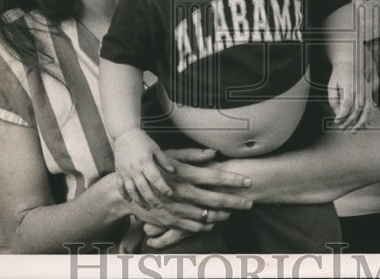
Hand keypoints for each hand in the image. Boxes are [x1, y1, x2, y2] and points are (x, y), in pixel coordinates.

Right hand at [112, 129, 173, 207]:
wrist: (125, 134)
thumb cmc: (142, 141)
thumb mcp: (155, 149)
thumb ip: (163, 161)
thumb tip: (173, 172)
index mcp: (145, 162)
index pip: (156, 179)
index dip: (163, 188)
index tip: (170, 194)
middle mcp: (134, 169)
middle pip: (144, 189)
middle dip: (152, 200)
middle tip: (160, 207)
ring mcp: (125, 172)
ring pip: (132, 191)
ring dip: (139, 201)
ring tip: (147, 207)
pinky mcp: (118, 172)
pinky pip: (120, 187)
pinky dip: (125, 195)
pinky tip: (130, 201)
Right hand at [130, 148, 254, 247]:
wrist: (129, 190)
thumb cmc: (152, 167)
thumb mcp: (170, 155)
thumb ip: (193, 155)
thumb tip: (214, 152)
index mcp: (186, 174)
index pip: (216, 177)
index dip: (234, 180)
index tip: (249, 182)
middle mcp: (184, 192)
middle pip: (216, 198)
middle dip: (235, 201)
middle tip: (250, 202)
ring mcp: (178, 208)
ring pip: (207, 215)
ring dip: (222, 214)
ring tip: (232, 211)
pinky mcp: (171, 221)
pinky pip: (193, 226)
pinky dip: (205, 225)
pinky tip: (213, 222)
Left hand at [328, 55, 372, 129]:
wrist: (351, 60)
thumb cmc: (339, 74)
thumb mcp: (332, 84)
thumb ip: (333, 99)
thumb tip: (337, 113)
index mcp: (349, 85)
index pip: (347, 104)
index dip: (342, 115)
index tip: (336, 121)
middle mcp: (360, 88)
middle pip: (357, 109)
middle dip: (350, 121)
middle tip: (342, 128)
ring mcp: (368, 89)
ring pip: (367, 109)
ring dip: (361, 122)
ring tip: (354, 130)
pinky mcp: (371, 90)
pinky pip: (372, 106)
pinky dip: (368, 117)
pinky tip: (363, 124)